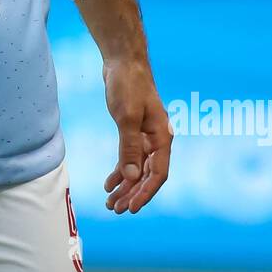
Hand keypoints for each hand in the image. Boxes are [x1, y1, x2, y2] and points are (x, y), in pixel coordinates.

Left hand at [102, 58, 171, 213]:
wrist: (123, 62)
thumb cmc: (128, 86)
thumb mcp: (126, 117)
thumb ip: (129, 148)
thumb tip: (131, 177)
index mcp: (162, 137)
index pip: (158, 174)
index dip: (145, 193)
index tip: (132, 208)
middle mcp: (157, 140)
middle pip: (147, 175)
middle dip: (133, 194)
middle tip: (115, 210)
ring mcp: (145, 136)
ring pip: (137, 169)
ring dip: (125, 187)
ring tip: (110, 203)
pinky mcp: (133, 131)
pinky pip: (129, 158)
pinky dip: (120, 171)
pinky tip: (109, 184)